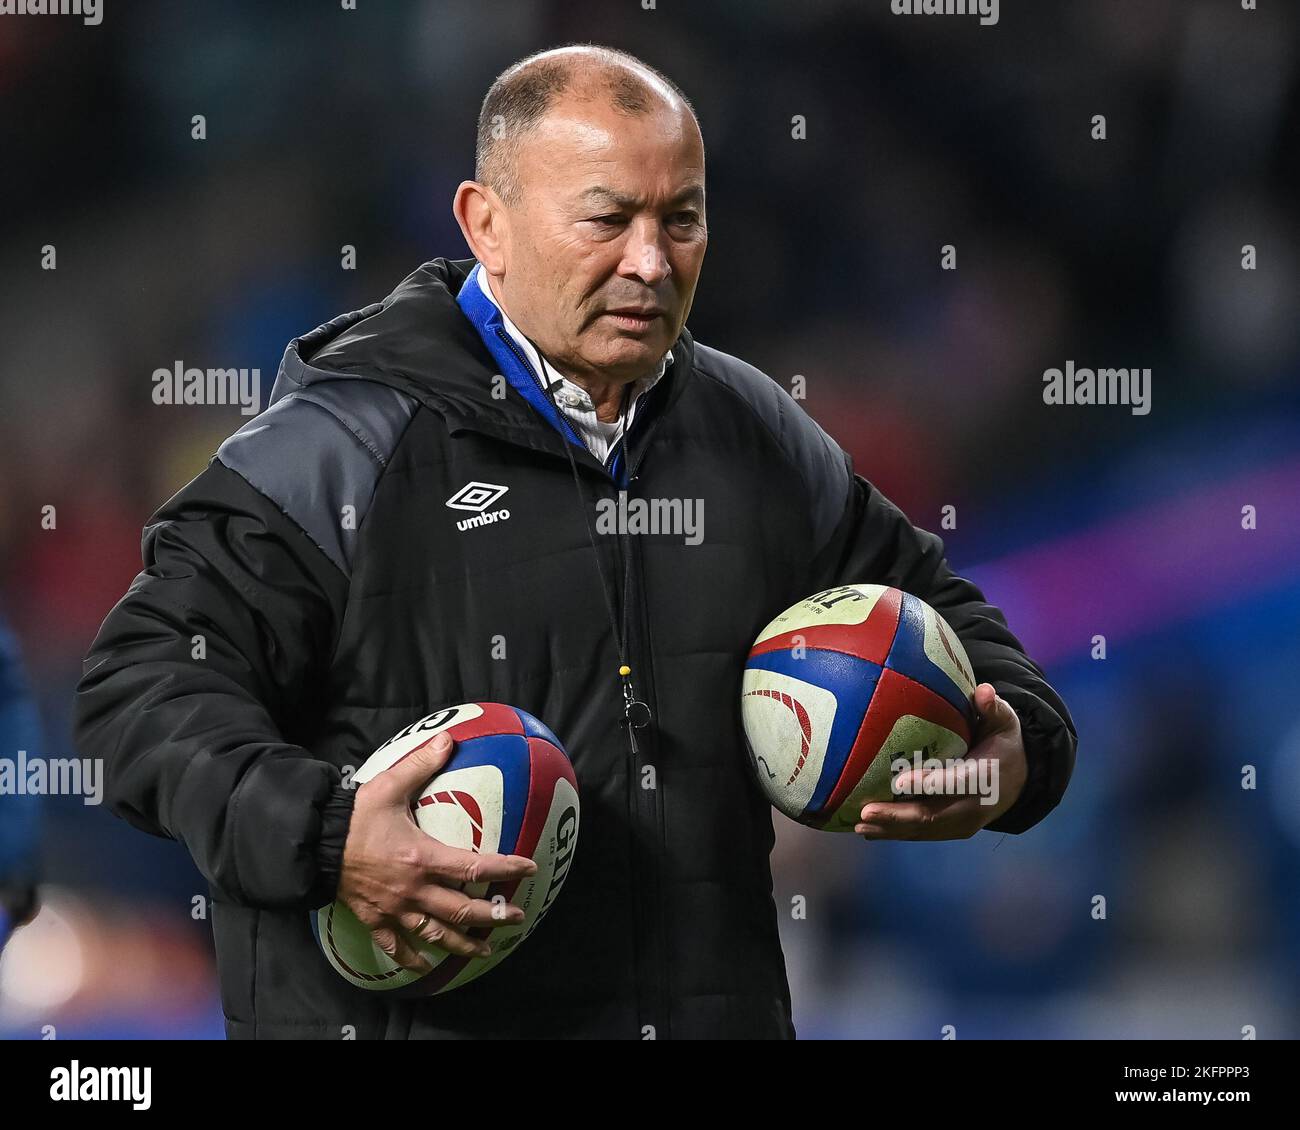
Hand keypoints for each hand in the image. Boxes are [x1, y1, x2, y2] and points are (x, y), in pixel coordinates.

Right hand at [337, 731, 537, 971]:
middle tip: (515, 919)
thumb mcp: (390, 785)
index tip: (528, 868)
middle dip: (491, 916)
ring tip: (483, 950)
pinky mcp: (373, 919)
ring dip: (461, 944)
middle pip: (460, 910)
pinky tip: (424, 967)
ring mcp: (393, 909)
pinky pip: (394, 946)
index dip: (504, 868)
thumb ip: (421, 764)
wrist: (313, 843)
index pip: (473, 866)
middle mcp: (413, 890)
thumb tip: (448, 738)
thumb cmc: (355, 816)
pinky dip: (410, 958)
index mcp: (422, 858)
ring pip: (434, 934)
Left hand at [854, 683, 1026, 840]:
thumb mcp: (1004, 722)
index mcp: (985, 776)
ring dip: (891, 829)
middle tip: (865, 811)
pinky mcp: (952, 830)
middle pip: (933, 814)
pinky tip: (870, 831)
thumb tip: (983, 692)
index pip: (956, 781)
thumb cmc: (1002, 743)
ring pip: (924, 829)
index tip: (899, 781)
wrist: (1018, 779)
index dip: (929, 783)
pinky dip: (897, 833)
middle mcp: (974, 805)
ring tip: (859, 825)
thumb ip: (992, 708)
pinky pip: (923, 833)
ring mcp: (963, 823)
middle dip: (898, 816)